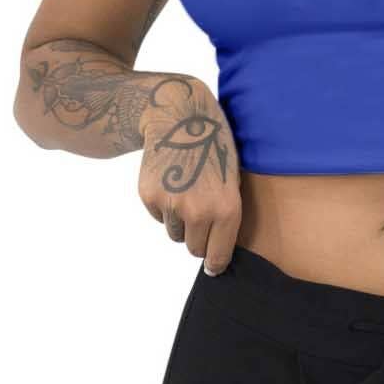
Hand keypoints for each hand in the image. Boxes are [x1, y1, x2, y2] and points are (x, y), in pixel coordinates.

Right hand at [137, 74, 241, 274]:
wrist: (180, 117)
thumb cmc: (215, 145)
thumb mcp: (234, 178)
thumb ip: (228, 214)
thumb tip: (218, 250)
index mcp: (226, 209)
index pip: (217, 256)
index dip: (215, 263)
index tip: (213, 266)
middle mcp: (199, 212)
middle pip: (194, 248)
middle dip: (198, 238)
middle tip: (201, 214)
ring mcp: (172, 205)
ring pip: (175, 233)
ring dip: (180, 221)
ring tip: (187, 189)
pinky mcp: (150, 197)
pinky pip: (158, 217)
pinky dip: (164, 207)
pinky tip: (172, 181)